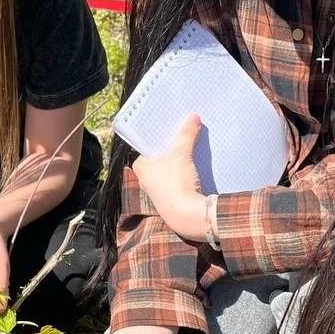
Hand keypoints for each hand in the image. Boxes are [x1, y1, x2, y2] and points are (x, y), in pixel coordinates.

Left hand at [131, 113, 207, 240]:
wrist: (186, 216)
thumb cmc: (176, 184)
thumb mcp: (181, 155)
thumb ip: (186, 135)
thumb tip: (193, 117)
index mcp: (140, 166)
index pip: (149, 144)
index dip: (160, 134)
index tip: (171, 124)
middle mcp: (144, 178)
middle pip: (159, 155)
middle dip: (171, 145)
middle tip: (183, 130)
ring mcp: (157, 190)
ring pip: (168, 168)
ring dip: (179, 158)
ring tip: (191, 144)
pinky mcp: (169, 198)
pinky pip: (175, 178)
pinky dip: (183, 171)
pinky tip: (194, 165)